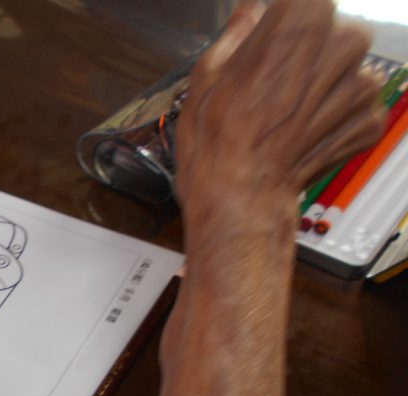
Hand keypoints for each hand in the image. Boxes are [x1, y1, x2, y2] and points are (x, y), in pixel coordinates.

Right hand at [175, 0, 383, 216]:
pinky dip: (332, 120)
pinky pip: (353, 108)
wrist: (239, 195)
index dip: (281, 26)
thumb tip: (251, 12)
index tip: (266, 42)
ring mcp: (362, 84)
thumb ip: (238, 32)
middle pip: (332, 34)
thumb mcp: (208, 72)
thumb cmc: (216, 135)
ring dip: (322, 88)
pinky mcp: (370, 120)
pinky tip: (301, 136)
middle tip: (272, 87)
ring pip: (345, 71)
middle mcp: (345, 40)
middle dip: (307, 56)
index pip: (304, 4)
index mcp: (304, 16)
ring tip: (286, 116)